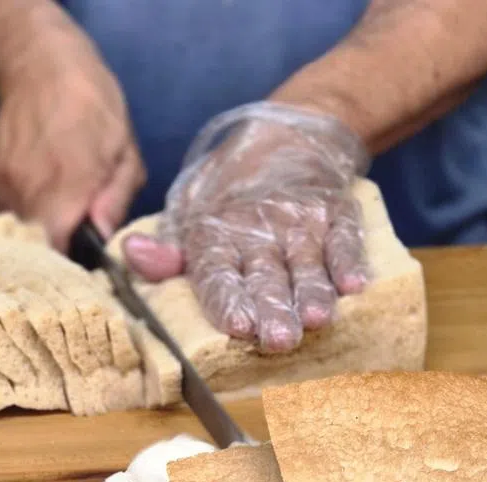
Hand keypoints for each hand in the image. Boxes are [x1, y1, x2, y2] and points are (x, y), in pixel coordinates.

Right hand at [0, 33, 144, 250]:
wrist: (39, 63)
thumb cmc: (94, 106)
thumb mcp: (125, 153)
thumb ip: (115, 202)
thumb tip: (102, 240)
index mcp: (63, 191)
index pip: (57, 257)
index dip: (71, 268)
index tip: (84, 264)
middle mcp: (23, 193)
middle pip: (35, 247)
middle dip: (57, 247)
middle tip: (75, 232)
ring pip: (18, 228)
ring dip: (39, 223)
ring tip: (57, 197)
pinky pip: (2, 206)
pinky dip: (21, 203)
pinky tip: (36, 178)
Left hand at [123, 103, 370, 352]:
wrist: (286, 137)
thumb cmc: (228, 195)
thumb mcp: (186, 214)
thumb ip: (165, 250)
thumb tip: (132, 253)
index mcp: (216, 237)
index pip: (218, 274)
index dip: (228, 299)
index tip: (237, 325)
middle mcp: (258, 232)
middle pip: (265, 277)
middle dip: (273, 308)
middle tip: (278, 339)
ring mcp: (300, 224)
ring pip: (306, 264)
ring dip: (312, 292)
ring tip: (317, 318)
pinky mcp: (335, 215)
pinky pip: (344, 239)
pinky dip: (349, 261)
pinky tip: (354, 284)